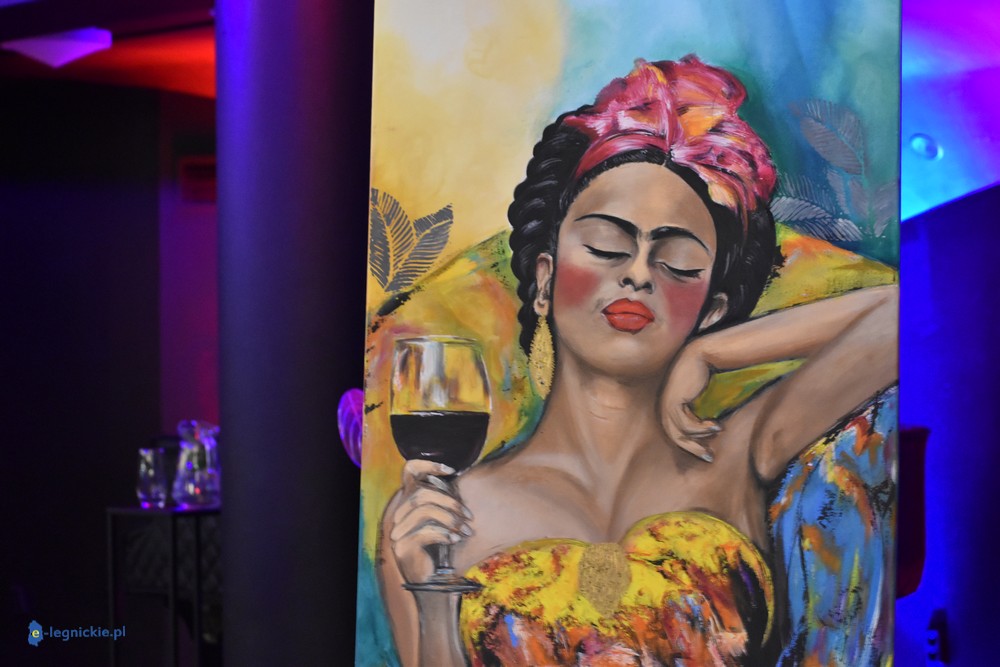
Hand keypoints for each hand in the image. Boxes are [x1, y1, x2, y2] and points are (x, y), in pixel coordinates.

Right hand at [388, 460, 474, 583]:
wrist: (436, 581)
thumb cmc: (444, 546)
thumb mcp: (447, 519)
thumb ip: (446, 500)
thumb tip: (461, 476)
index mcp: (409, 503)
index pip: (409, 471)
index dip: (428, 465)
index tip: (451, 470)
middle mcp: (400, 514)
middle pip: (421, 493)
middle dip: (450, 502)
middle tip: (469, 516)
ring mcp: (398, 531)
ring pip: (424, 510)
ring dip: (450, 519)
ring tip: (466, 530)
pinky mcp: (403, 547)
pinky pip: (425, 531)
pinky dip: (444, 533)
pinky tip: (455, 540)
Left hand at [660, 342, 720, 461]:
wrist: (700, 355)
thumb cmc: (701, 374)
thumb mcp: (696, 395)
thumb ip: (696, 412)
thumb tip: (705, 430)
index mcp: (665, 406)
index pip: (674, 432)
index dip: (689, 444)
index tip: (707, 452)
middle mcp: (662, 407)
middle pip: (674, 436)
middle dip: (692, 448)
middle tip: (709, 457)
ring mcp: (665, 405)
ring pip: (680, 433)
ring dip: (700, 437)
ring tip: (717, 432)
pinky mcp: (673, 402)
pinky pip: (687, 424)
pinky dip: (702, 428)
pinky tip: (717, 426)